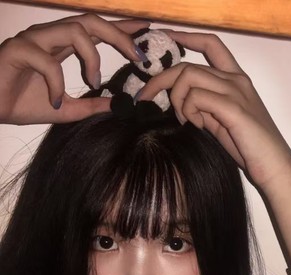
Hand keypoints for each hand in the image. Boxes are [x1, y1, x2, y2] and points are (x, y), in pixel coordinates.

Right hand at [0, 13, 149, 124]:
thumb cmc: (21, 102)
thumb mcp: (67, 109)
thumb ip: (93, 105)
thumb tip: (121, 105)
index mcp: (61, 46)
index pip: (96, 31)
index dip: (122, 28)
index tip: (146, 31)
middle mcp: (49, 36)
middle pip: (90, 21)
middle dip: (118, 35)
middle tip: (138, 56)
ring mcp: (32, 40)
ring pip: (73, 31)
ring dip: (92, 57)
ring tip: (94, 81)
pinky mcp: (16, 50)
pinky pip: (48, 61)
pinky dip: (58, 82)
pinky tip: (57, 100)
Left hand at [137, 31, 290, 189]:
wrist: (276, 168)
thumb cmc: (253, 150)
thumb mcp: (224, 124)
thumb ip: (206, 109)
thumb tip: (182, 104)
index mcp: (237, 80)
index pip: (211, 44)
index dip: (186, 37)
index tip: (167, 38)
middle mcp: (237, 80)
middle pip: (188, 65)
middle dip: (161, 80)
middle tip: (147, 98)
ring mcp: (236, 92)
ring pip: (188, 76)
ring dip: (176, 99)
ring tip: (185, 120)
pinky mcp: (234, 108)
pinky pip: (196, 97)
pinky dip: (188, 111)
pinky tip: (196, 126)